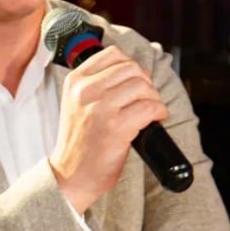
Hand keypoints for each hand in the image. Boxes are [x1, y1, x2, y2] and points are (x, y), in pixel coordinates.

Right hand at [49, 46, 167, 212]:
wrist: (71, 175)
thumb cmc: (79, 143)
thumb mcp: (76, 104)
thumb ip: (96, 85)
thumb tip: (135, 74)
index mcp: (75, 82)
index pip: (113, 55)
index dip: (132, 67)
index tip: (136, 82)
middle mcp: (85, 91)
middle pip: (132, 69)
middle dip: (146, 83)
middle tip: (146, 99)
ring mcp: (100, 108)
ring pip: (142, 87)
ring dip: (154, 99)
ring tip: (150, 111)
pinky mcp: (116, 127)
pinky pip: (149, 108)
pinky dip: (158, 113)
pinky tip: (155, 120)